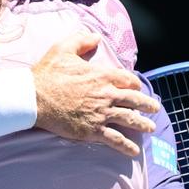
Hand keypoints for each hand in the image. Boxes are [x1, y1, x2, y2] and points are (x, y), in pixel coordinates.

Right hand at [32, 31, 159, 156]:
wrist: (34, 98)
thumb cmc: (47, 74)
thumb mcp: (62, 49)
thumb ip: (81, 40)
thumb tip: (95, 37)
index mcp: (102, 75)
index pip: (128, 80)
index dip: (134, 84)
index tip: (137, 88)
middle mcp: (106, 95)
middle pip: (135, 101)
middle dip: (147, 105)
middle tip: (154, 109)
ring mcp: (101, 114)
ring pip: (129, 120)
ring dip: (142, 125)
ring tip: (150, 128)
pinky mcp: (93, 130)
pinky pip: (115, 139)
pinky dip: (126, 146)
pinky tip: (134, 151)